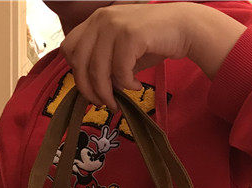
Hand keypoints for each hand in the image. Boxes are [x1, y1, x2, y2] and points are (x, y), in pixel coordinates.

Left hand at [59, 2, 245, 109]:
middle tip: (103, 103)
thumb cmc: (152, 42)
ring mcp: (114, 24)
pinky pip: (119, 70)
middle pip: (79, 63)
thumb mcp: (121, 53)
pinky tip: (137, 86)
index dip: (76, 73)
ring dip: (107, 93)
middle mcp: (101, 19)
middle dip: (89, 90)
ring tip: (118, 102)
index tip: (91, 89)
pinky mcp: (130, 34)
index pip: (69, 49)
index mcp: (96, 21)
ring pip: (97, 70)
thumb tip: (92, 91)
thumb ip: (104, 66)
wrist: (183, 28)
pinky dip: (127, 85)